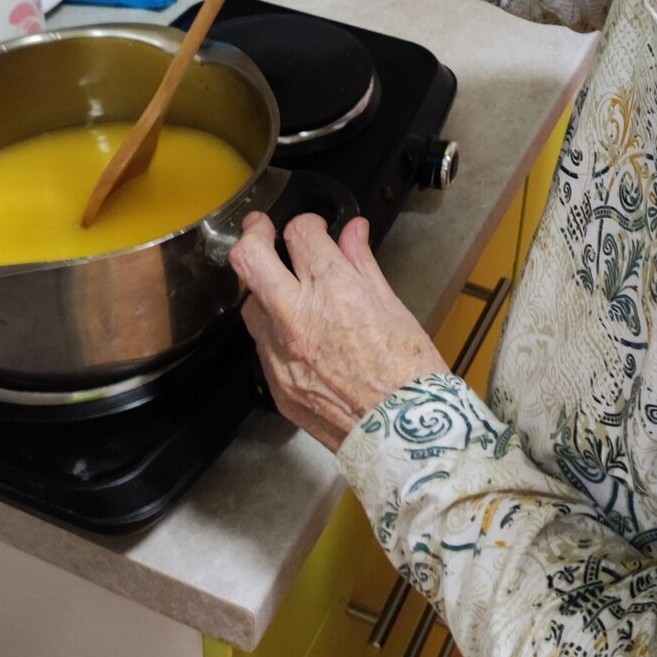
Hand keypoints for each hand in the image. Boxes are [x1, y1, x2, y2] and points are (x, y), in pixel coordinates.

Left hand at [230, 211, 448, 451]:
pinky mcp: (276, 384)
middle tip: (260, 228)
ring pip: (249, 304)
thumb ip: (362, 263)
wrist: (404, 433)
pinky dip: (275, 332)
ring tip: (282, 289)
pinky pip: (262, 346)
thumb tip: (352, 231)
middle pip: (249, 258)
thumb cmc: (408, 373)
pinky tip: (297, 335)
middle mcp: (299, 318)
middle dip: (253, 234)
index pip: (301, 234)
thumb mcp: (392, 305)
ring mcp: (281, 354)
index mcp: (335, 291)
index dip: (308, 223)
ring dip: (262, 290)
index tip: (314, 228)